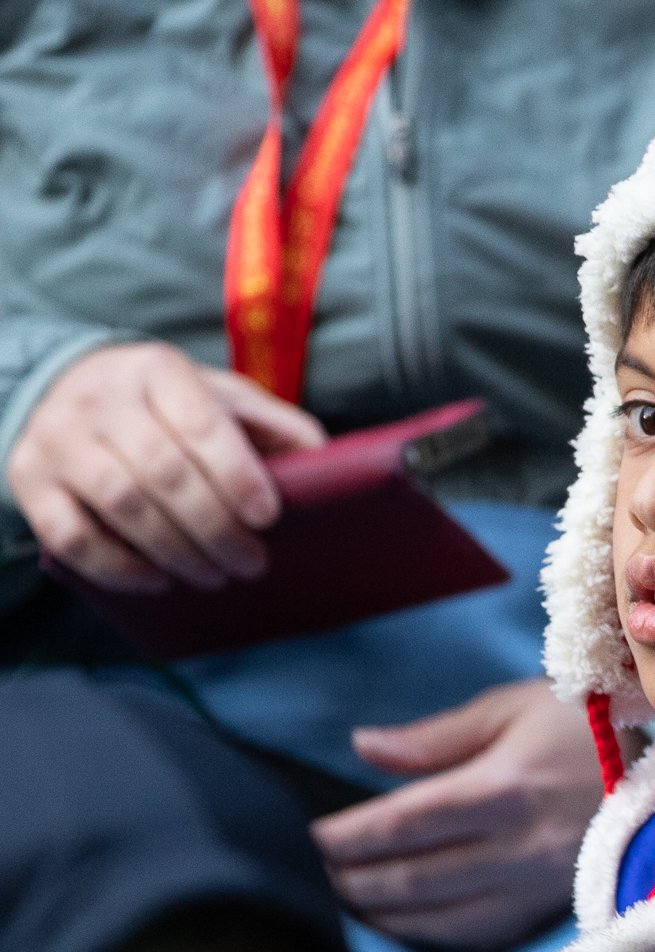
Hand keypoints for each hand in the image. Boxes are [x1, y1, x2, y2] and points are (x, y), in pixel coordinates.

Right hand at [4, 342, 319, 589]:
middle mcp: (100, 398)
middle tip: (251, 563)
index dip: (237, 474)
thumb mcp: (224, 398)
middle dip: (215, 527)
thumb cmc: (171, 406)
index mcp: (158, 371)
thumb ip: (275, 426)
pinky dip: (117, 566)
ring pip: (120, 503)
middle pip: (164, 472)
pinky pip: (69, 534)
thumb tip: (327, 464)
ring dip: (175, 551)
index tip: (268, 516)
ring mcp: (58, 437)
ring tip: (215, 576)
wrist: (72, 387)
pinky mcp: (29, 478)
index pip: (201, 423)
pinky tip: (158, 580)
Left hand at [312, 678, 598, 951]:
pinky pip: (478, 933)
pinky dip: (430, 933)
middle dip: (354, 878)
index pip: (404, 823)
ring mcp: (536, 885)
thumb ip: (437, 737)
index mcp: (503, 789)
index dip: (348, 836)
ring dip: (383, 912)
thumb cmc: (590, 728)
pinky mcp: (551, 907)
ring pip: (440, 916)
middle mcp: (518, 846)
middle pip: (414, 877)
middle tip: (312, 872)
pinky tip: (402, 922)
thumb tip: (364, 748)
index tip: (310, 835)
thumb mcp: (515, 710)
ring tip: (346, 899)